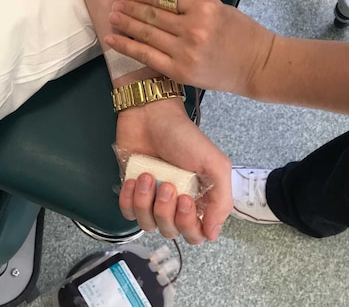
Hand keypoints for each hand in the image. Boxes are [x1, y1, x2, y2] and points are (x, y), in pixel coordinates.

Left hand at [106, 0, 275, 95]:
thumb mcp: (220, 8)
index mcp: (204, 7)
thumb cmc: (242, 34)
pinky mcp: (179, 71)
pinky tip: (113, 39)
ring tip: (111, 16)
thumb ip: (191, 3)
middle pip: (152, 14)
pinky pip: (146, 56)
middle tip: (115, 3)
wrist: (257, 66)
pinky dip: (127, 46)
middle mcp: (191, 28)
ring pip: (146, 34)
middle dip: (130, 7)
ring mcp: (184, 51)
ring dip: (125, 23)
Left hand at [115, 94, 230, 244]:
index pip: (195, 234)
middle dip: (166, 211)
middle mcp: (174, 204)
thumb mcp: (215, 164)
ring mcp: (151, 199)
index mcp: (199, 201)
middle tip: (167, 185)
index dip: (189, 226)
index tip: (185, 200)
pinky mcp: (131, 191)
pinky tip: (135, 180)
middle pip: (170, 232)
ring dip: (146, 203)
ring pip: (147, 224)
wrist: (151, 115)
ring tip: (149, 176)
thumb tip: (212, 234)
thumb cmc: (184, 137)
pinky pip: (127, 213)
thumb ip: (221, 200)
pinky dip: (129, 200)